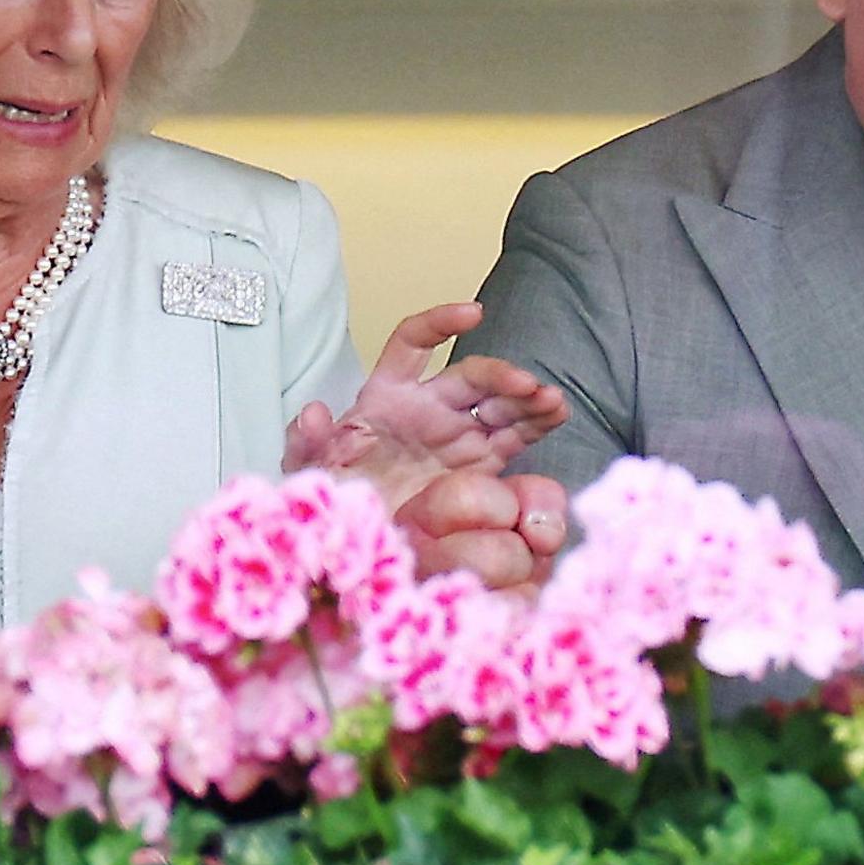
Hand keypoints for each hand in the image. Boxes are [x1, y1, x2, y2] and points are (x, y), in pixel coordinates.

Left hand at [281, 301, 571, 596]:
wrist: (358, 548)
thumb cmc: (334, 499)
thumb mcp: (309, 472)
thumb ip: (306, 442)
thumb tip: (314, 412)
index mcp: (386, 396)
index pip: (413, 343)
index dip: (440, 324)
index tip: (472, 316)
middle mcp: (428, 408)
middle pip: (469, 376)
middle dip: (498, 374)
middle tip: (522, 384)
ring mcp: (458, 435)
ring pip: (498, 403)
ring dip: (526, 397)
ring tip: (550, 401)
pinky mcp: (481, 465)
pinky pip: (514, 437)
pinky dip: (537, 423)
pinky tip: (557, 413)